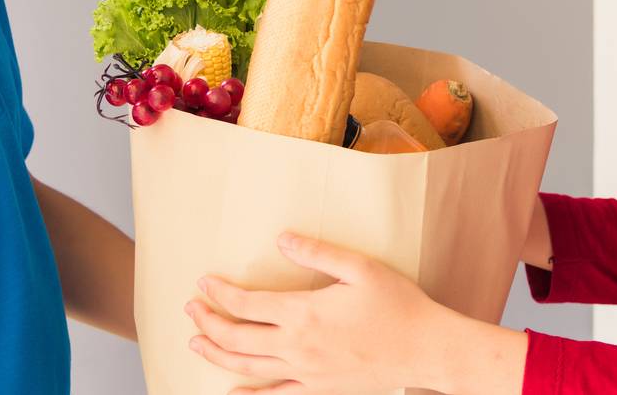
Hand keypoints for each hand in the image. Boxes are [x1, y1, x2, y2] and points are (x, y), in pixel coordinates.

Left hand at [184, 232, 469, 393]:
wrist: (427, 350)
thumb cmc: (398, 305)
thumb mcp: (361, 267)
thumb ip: (317, 252)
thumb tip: (281, 238)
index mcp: (304, 313)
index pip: (246, 305)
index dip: (219, 293)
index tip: (203, 282)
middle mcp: (298, 347)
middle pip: (237, 338)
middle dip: (207, 323)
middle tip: (190, 309)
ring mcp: (307, 373)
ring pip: (248, 369)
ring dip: (217, 355)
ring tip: (196, 344)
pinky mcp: (320, 390)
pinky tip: (233, 392)